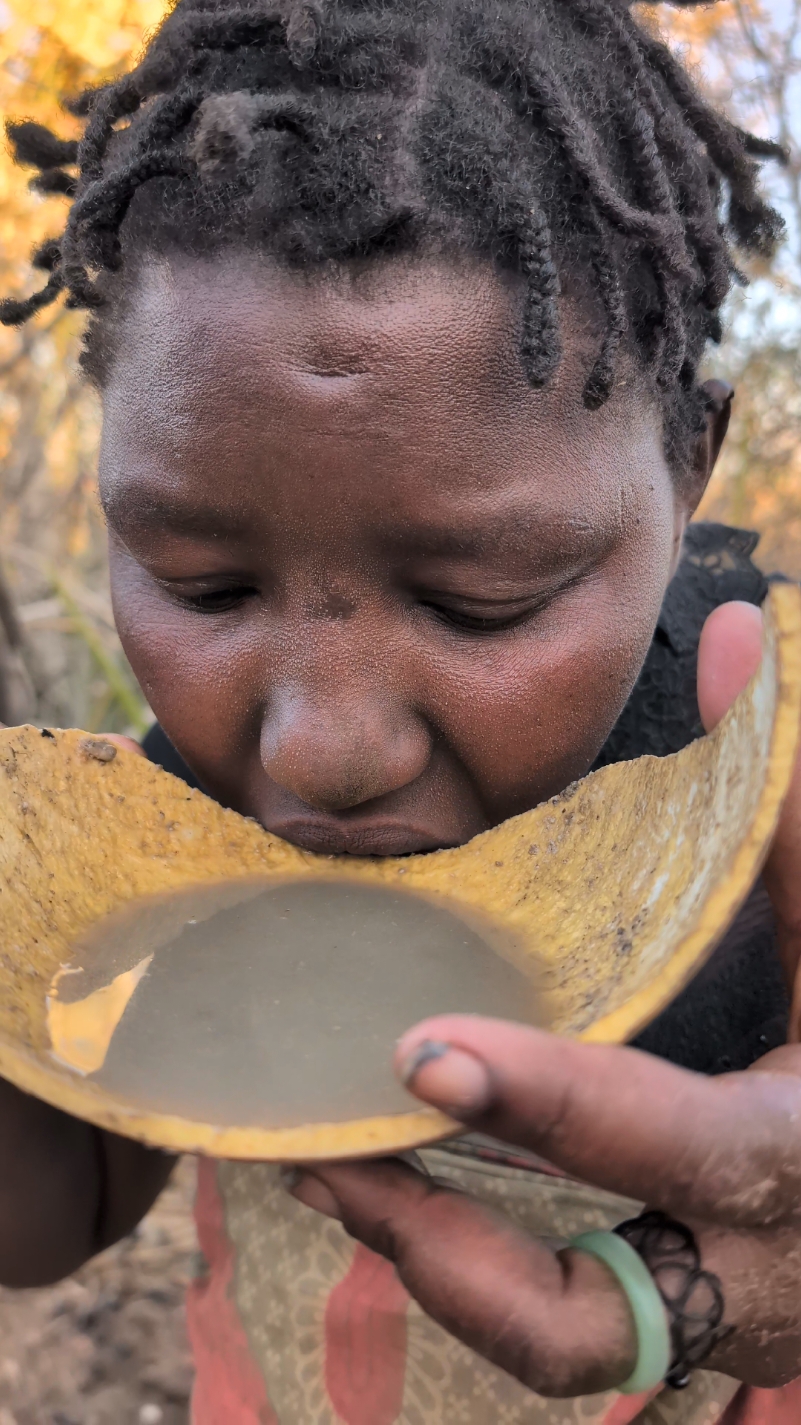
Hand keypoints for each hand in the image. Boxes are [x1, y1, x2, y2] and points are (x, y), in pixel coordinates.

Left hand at [285, 600, 800, 1397]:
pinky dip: (462, 1264)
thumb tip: (742, 632)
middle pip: (575, 1319)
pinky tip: (390, 1187)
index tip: (422, 1054)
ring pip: (547, 1344)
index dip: (554, 1105)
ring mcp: (714, 1319)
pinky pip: (553, 1323)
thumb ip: (782, 809)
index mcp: (798, 1151)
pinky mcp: (684, 1327)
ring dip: (427, 1264)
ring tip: (324, 1174)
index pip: (675, 1142)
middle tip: (328, 1157)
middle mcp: (754, 1268)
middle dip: (438, 1246)